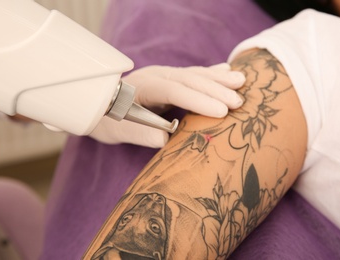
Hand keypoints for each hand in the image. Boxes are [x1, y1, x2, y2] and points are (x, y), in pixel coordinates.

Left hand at [89, 63, 245, 146]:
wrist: (97, 103)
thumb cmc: (105, 119)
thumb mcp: (116, 130)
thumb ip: (139, 133)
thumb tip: (165, 139)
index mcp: (141, 87)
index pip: (172, 90)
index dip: (197, 99)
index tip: (221, 110)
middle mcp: (155, 75)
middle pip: (187, 79)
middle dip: (214, 89)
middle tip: (238, 101)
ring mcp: (163, 73)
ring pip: (194, 73)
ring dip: (218, 78)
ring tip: (241, 81)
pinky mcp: (170, 77)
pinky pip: (193, 73)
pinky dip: (211, 72)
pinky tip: (227, 69)